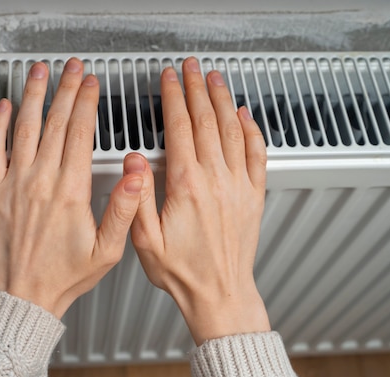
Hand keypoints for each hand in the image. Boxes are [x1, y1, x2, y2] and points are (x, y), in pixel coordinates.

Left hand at [0, 58, 143, 318]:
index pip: (80, 133)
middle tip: (71, 69)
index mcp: (69, 191)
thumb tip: (136, 176)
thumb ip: (123, 209)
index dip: (87, 103)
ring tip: (40, 73)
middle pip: (55, 122)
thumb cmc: (62, 275)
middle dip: (65, 89)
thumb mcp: (107, 250)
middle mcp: (40, 180)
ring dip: (34, 96)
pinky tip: (7, 108)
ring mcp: (13, 183)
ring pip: (25, 128)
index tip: (92, 86)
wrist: (22, 294)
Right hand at [130, 57, 270, 344]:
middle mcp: (216, 180)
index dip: (173, 98)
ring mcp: (238, 186)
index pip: (180, 128)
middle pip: (206, 121)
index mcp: (187, 186)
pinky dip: (251, 130)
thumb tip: (133, 162)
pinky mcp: (253, 196)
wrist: (220, 294)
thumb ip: (136, 198)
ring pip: (231, 130)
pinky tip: (246, 116)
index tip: (169, 80)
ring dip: (222, 101)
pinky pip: (256, 154)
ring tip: (215, 80)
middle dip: (197, 89)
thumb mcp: (145, 241)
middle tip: (192, 68)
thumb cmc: (183, 273)